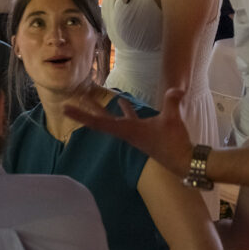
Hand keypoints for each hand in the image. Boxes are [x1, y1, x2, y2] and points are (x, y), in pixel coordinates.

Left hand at [64, 87, 192, 177]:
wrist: (182, 160)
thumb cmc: (173, 142)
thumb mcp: (172, 120)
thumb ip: (172, 102)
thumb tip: (177, 89)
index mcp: (127, 130)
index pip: (99, 122)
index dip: (82, 115)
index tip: (66, 110)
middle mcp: (125, 132)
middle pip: (100, 120)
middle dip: (86, 111)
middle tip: (70, 103)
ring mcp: (132, 133)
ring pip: (112, 119)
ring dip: (101, 108)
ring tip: (90, 97)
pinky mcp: (141, 132)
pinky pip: (127, 118)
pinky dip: (124, 109)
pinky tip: (121, 101)